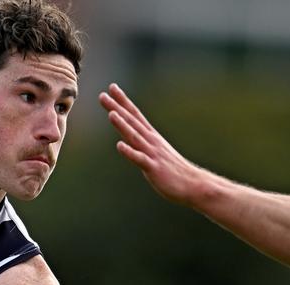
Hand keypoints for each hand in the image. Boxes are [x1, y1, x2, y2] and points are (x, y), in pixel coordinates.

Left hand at [99, 83, 208, 207]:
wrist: (193, 185)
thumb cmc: (173, 170)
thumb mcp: (156, 153)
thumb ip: (143, 144)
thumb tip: (129, 138)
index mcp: (151, 137)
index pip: (135, 114)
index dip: (123, 101)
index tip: (112, 87)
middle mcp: (151, 141)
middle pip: (132, 121)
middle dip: (117, 108)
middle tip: (103, 95)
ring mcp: (152, 153)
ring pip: (134, 137)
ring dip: (122, 125)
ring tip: (111, 113)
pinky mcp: (153, 168)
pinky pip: (139, 159)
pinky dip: (129, 152)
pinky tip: (119, 145)